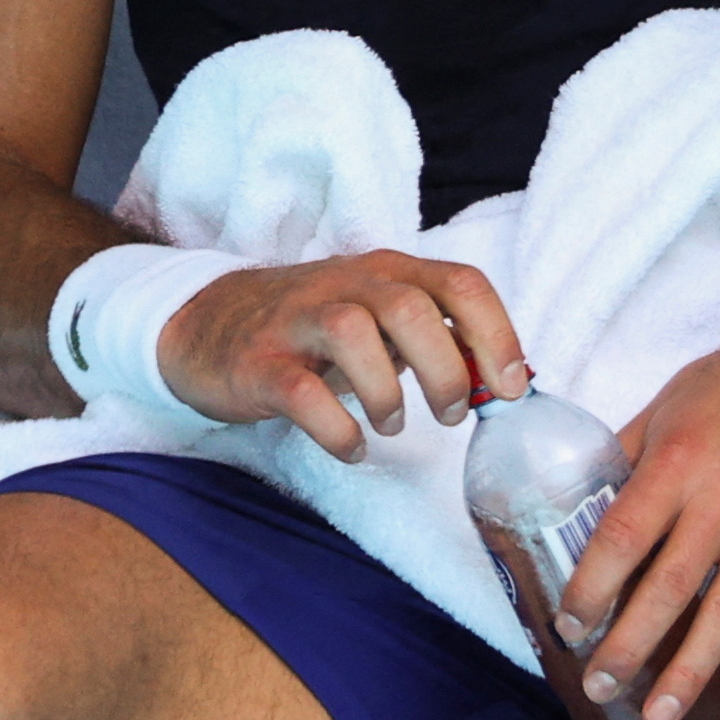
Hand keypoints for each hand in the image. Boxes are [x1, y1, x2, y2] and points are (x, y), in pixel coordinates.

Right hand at [155, 252, 528, 459]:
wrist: (207, 323)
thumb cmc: (313, 328)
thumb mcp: (378, 319)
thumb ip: (434, 337)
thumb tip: (500, 377)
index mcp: (388, 272)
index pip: (461, 284)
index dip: (497, 335)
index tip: (512, 388)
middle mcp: (346, 285)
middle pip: (411, 309)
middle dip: (445, 370)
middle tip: (450, 414)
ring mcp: (297, 320)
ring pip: (354, 334)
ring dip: (387, 392)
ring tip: (392, 426)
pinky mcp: (258, 363)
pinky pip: (301, 392)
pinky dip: (337, 429)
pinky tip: (351, 447)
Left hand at [557, 330, 719, 719]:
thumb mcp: (662, 407)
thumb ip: (622, 465)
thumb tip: (571, 516)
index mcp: (682, 459)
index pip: (624, 538)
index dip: (591, 589)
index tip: (569, 627)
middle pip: (673, 587)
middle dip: (630, 647)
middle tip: (599, 686)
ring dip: (691, 673)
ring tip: (656, 716)